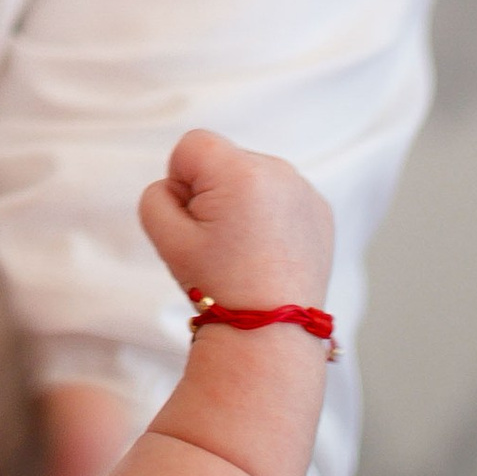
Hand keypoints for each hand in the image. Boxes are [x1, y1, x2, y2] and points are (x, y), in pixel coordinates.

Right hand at [140, 130, 331, 311]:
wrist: (270, 330)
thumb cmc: (217, 284)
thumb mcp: (164, 237)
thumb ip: (156, 194)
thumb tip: (183, 184)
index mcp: (240, 173)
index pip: (191, 145)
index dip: (181, 181)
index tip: (196, 221)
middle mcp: (278, 172)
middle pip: (224, 159)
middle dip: (213, 191)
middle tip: (219, 240)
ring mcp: (304, 190)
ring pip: (251, 176)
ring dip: (241, 200)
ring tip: (245, 248)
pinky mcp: (320, 209)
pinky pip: (280, 194)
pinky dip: (269, 214)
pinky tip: (267, 250)